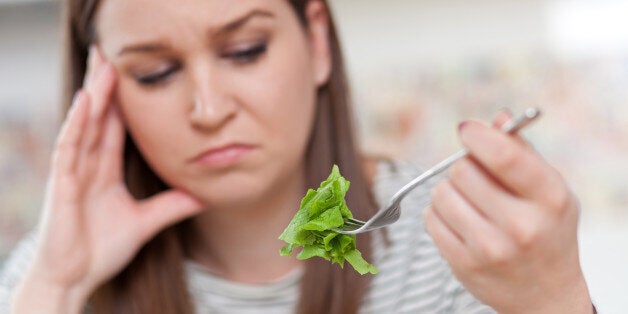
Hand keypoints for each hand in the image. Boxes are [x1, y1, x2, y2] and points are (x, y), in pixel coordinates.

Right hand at [16, 46, 203, 306]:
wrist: (75, 279)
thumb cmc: (101, 249)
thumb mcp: (146, 222)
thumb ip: (173, 205)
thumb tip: (205, 195)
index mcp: (105, 170)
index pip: (116, 127)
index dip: (124, 101)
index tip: (135, 75)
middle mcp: (88, 165)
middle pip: (99, 117)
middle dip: (104, 86)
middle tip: (112, 53)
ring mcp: (73, 172)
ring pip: (85, 124)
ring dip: (94, 94)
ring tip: (103, 63)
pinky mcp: (62, 184)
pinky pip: (69, 147)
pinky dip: (77, 123)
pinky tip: (86, 100)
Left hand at [424, 110, 592, 313]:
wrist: (545, 294)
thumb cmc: (546, 230)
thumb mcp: (549, 190)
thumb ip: (522, 152)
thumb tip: (497, 118)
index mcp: (550, 199)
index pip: (504, 156)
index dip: (478, 136)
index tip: (467, 129)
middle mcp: (522, 226)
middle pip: (463, 170)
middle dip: (465, 167)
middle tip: (477, 178)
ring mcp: (490, 249)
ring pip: (441, 193)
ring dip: (450, 191)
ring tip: (470, 203)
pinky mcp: (463, 264)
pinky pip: (430, 219)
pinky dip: (439, 214)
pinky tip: (461, 222)